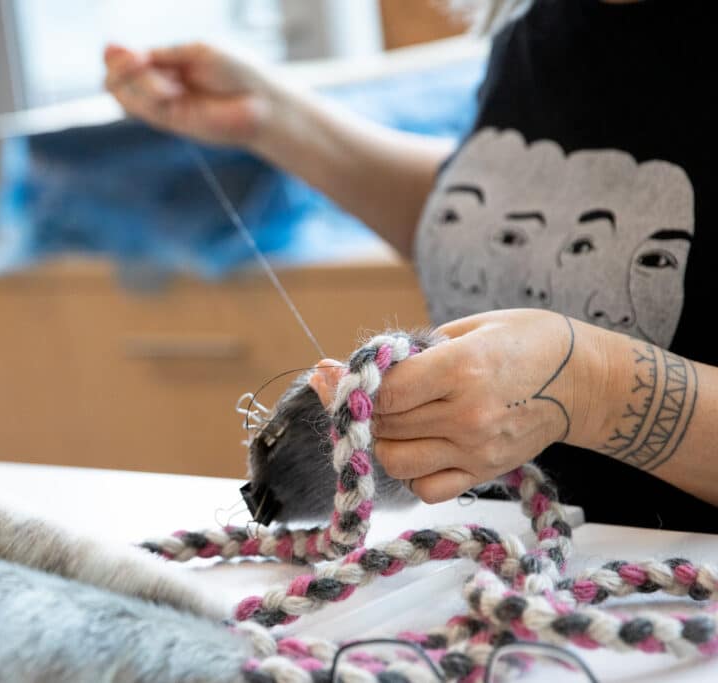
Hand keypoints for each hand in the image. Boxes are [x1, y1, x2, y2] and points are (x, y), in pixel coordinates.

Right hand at [103, 42, 274, 146]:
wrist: (263, 103)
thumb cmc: (237, 70)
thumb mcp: (196, 51)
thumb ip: (160, 54)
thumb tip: (117, 50)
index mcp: (166, 60)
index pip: (123, 59)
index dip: (115, 55)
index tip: (117, 48)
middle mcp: (160, 82)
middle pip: (115, 78)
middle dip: (119, 68)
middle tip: (138, 60)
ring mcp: (163, 104)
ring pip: (123, 95)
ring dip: (137, 83)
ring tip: (166, 85)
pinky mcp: (170, 122)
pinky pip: (140, 110)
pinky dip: (147, 97)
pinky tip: (167, 92)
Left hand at [311, 310, 598, 502]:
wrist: (586, 381)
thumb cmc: (527, 341)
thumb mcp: (470, 326)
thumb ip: (412, 350)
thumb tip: (352, 367)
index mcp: (462, 368)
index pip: (385, 391)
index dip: (351, 385)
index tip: (330, 373)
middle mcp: (467, 415)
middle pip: (384, 425)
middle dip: (360, 408)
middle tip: (353, 391)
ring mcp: (476, 450)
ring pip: (395, 461)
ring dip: (381, 441)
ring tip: (389, 418)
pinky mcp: (485, 473)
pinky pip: (426, 488)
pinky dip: (410, 471)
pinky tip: (416, 445)